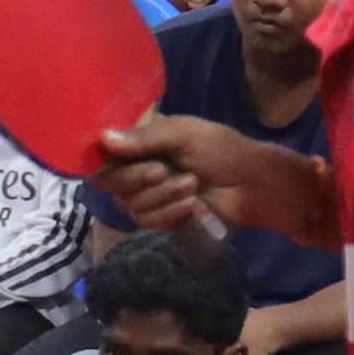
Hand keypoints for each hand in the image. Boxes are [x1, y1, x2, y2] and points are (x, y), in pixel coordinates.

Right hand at [92, 111, 266, 235]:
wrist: (252, 185)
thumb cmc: (222, 150)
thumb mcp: (184, 134)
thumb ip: (144, 137)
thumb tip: (103, 138)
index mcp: (139, 140)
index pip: (101, 152)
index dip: (102, 160)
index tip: (115, 160)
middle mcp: (137, 166)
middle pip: (108, 181)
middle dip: (137, 178)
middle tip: (163, 170)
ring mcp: (146, 194)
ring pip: (128, 203)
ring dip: (162, 196)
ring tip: (192, 185)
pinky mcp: (159, 218)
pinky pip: (146, 220)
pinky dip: (170, 213)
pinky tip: (193, 205)